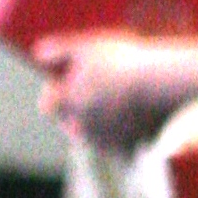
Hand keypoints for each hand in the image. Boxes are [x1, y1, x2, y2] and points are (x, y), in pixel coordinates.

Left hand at [31, 29, 190, 150]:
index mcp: (66, 102)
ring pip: (91, 137)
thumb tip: (36, 54)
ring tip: (115, 106)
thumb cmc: (124, 61)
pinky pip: (116, 148)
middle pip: (70, 123)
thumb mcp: (88, 46)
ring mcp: (101, 141)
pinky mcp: (124, 150)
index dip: (57, 94)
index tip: (70, 84)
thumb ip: (59, 50)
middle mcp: (79, 126)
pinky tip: (130, 121)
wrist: (162, 84)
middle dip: (77, 111)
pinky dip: (120, 139)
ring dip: (96, 126)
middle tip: (98, 93)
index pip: (48, 105)